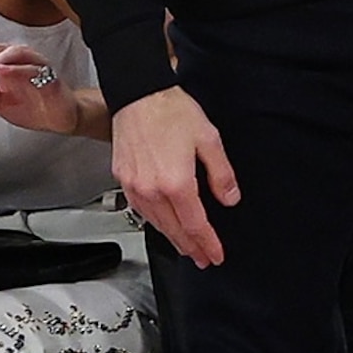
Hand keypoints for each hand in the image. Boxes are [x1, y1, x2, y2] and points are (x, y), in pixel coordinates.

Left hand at [0, 40, 105, 139]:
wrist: (60, 119)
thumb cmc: (34, 107)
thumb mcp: (2, 105)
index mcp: (5, 63)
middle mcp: (19, 59)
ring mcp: (35, 65)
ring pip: (11, 51)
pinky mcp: (49, 75)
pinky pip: (32, 67)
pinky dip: (15, 68)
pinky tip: (1, 72)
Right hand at [110, 86, 238, 268]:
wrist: (138, 93)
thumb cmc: (171, 111)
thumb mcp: (209, 139)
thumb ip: (222, 174)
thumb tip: (230, 199)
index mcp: (177, 183)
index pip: (195, 225)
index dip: (208, 244)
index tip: (216, 255)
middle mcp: (152, 190)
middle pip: (174, 230)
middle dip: (191, 248)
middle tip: (203, 259)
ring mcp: (135, 185)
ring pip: (156, 223)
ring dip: (172, 238)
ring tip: (185, 247)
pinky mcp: (123, 178)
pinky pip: (140, 209)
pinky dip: (154, 221)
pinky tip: (162, 223)